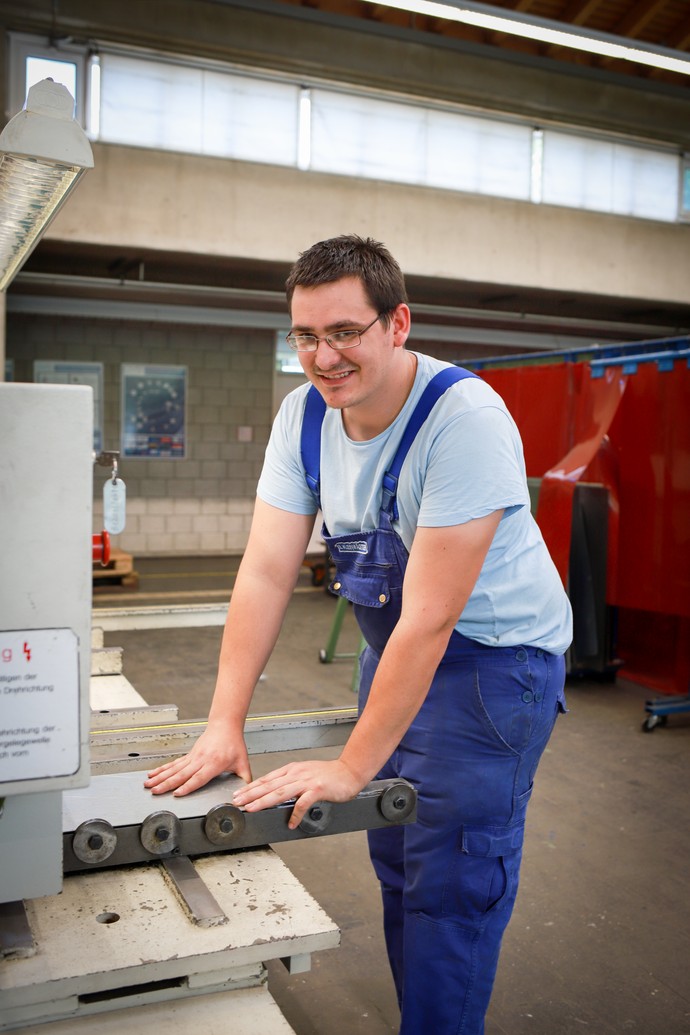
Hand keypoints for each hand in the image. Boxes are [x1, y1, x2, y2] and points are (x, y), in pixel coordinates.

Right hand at [144, 725, 251, 796]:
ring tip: (148, 784)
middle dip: (167, 784)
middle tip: (155, 792)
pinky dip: (162, 769)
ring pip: (174, 769)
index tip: (177, 793)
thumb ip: (245, 779)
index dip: (188, 786)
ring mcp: (193, 757)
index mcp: (214, 764)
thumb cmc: (234, 743)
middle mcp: (201, 760)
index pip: (199, 778)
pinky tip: (153, 774)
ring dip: (160, 777)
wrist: (225, 725)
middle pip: (181, 774)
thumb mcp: (243, 762)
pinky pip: (174, 764)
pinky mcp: (189, 755)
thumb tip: (247, 793)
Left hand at [232, 758, 363, 828]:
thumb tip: (273, 793)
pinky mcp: (318, 790)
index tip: (238, 794)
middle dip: (251, 794)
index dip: (251, 787)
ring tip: (252, 809)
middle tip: (237, 802)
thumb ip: (289, 781)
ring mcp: (307, 781)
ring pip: (280, 792)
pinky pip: (303, 803)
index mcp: (292, 769)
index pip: (267, 779)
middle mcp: (296, 773)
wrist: (349, 771)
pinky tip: (290, 822)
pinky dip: (296, 813)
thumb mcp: (304, 773)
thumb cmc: (328, 774)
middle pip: (269, 785)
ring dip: (264, 801)